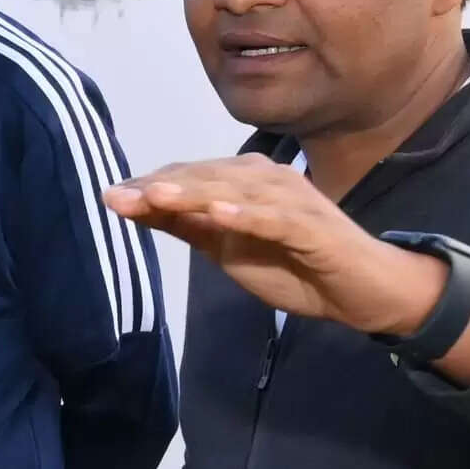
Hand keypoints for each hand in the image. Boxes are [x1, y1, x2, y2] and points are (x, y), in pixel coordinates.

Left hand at [104, 158, 450, 335]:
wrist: (360, 291)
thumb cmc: (294, 266)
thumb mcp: (227, 249)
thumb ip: (188, 226)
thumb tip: (140, 209)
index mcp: (245, 182)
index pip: (189, 177)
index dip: (149, 186)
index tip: (109, 197)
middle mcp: (266, 179)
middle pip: (205, 177)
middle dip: (159, 186)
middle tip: (116, 196)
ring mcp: (290, 199)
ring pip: (234, 190)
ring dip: (193, 191)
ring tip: (154, 195)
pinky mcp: (311, 225)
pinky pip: (273, 217)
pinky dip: (245, 213)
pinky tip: (217, 214)